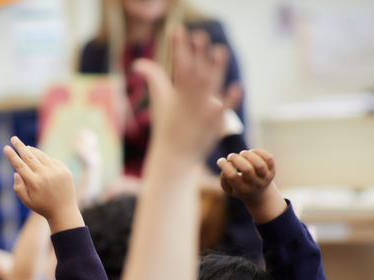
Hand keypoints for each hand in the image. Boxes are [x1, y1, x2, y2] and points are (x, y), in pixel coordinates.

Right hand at [4, 137, 83, 232]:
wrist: (64, 211)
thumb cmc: (42, 207)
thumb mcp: (27, 201)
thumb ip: (18, 188)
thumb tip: (16, 172)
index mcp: (34, 183)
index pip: (20, 165)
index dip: (12, 155)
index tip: (6, 147)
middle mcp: (45, 175)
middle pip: (30, 156)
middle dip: (20, 146)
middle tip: (13, 138)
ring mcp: (56, 172)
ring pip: (41, 156)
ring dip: (32, 150)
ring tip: (26, 147)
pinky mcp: (64, 170)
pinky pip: (52, 160)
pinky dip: (45, 159)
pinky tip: (40, 159)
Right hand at [133, 29, 241, 168]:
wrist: (174, 155)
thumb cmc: (166, 126)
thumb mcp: (160, 100)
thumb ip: (152, 78)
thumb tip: (137, 64)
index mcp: (177, 92)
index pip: (176, 64)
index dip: (177, 46)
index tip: (177, 30)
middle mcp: (189, 100)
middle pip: (194, 72)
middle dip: (196, 54)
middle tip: (199, 36)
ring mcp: (202, 111)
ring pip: (210, 86)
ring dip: (215, 69)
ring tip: (219, 51)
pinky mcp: (215, 122)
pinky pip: (224, 109)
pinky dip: (229, 99)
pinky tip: (236, 87)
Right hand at [217, 149, 286, 222]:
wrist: (260, 196)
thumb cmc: (240, 188)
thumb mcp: (229, 189)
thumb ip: (224, 178)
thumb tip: (230, 164)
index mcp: (242, 190)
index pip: (232, 176)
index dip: (224, 166)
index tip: (220, 161)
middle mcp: (255, 184)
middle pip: (247, 169)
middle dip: (236, 159)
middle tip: (231, 156)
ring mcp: (265, 177)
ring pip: (259, 164)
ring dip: (247, 155)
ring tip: (242, 154)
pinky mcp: (272, 170)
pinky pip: (268, 158)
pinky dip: (258, 151)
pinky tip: (251, 152)